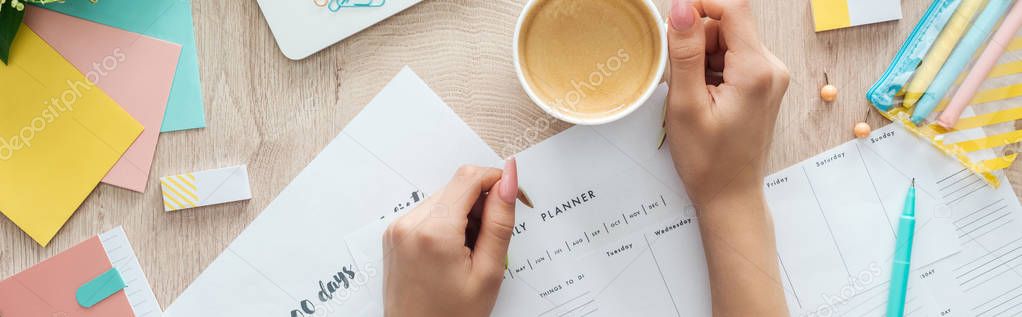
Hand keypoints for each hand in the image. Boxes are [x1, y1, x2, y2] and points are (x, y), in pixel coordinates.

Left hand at [383, 160, 518, 316]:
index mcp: (433, 232)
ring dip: (464, 216)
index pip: (470, 178)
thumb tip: (508, 179)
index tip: (513, 199)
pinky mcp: (394, 235)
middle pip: (456, 187)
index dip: (498, 181)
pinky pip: (428, 213)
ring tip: (468, 254)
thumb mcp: (488, 272)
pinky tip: (452, 253)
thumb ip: (500, 221)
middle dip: (481, 206)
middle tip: (488, 244)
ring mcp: (397, 229)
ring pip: (444, 199)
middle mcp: (409, 224)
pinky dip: (447, 225)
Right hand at [665, 0, 788, 207]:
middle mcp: (772, 68)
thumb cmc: (707, 160)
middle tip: (681, 79)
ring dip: (703, 58)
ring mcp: (770, 77)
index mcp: (756, 70)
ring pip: (729, 42)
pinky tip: (704, 98)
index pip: (733, 9)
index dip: (700, 6)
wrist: (730, 196)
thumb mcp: (686, 104)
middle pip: (729, 26)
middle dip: (698, 41)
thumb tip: (681, 8)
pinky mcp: (763, 85)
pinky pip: (733, 59)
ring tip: (693, 95)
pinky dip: (712, 70)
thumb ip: (685, 51)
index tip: (673, 24)